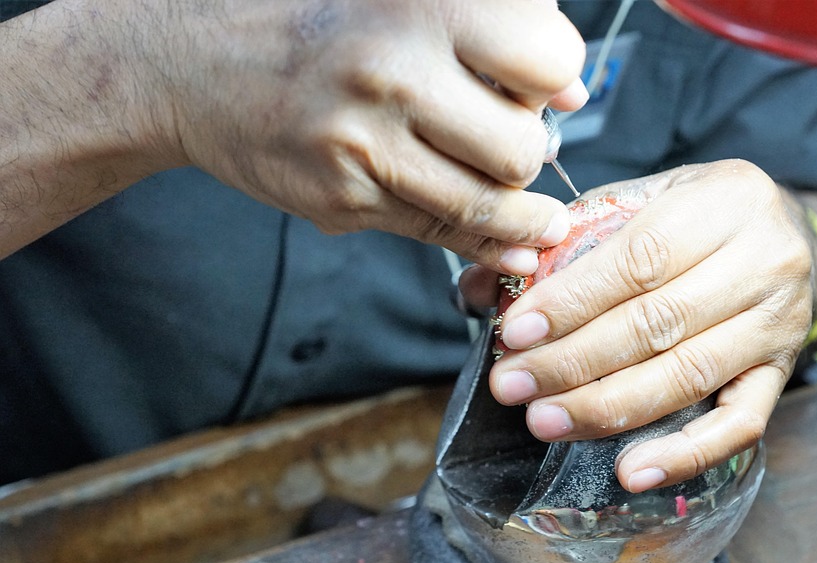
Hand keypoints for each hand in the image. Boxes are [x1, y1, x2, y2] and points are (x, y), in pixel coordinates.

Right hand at [140, 0, 586, 273]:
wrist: (199, 62)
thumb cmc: (317, 22)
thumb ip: (493, 26)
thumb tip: (573, 93)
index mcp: (420, 1)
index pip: (547, 57)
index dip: (553, 73)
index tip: (539, 81)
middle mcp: (392, 70)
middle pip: (524, 143)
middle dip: (529, 145)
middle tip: (509, 134)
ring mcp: (363, 143)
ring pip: (489, 201)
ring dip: (518, 207)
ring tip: (525, 201)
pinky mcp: (344, 200)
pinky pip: (442, 233)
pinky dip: (487, 242)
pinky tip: (509, 239)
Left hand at [471, 160, 816, 490]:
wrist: (784, 232)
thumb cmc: (693, 217)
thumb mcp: (637, 202)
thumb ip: (565, 238)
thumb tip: (484, 287)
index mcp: (724, 200)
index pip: (639, 259)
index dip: (573, 301)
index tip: (516, 331)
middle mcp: (765, 259)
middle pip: (658, 323)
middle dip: (574, 362)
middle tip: (513, 384)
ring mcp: (782, 321)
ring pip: (689, 374)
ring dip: (608, 407)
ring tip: (545, 421)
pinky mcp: (784, 371)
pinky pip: (741, 424)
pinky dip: (685, 455)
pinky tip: (631, 472)